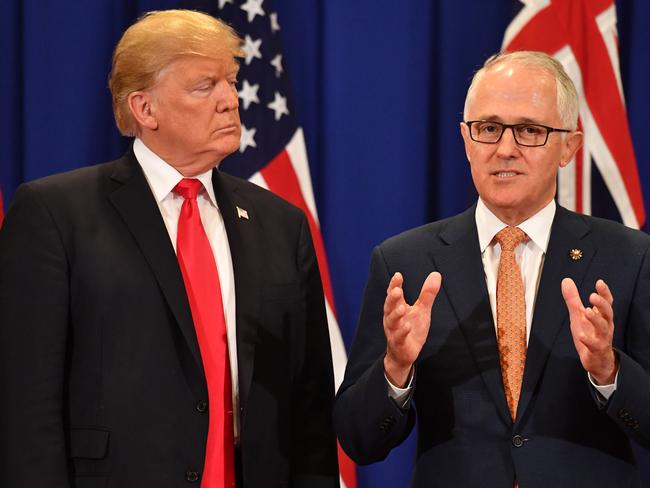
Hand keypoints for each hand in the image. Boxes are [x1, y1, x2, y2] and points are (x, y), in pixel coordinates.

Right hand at [383, 271, 441, 386]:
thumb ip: (427, 294)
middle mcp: (392, 318)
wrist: (404, 354)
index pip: (394, 294)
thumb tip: (436, 274)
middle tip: (397, 290)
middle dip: (392, 298)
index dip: (394, 285)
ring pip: (391, 321)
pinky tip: (408, 326)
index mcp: (397, 308)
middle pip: (389, 306)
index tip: (398, 275)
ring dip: (395, 315)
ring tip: (402, 308)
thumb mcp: (422, 310)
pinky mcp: (398, 343)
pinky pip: (399, 337)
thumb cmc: (412, 328)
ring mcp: (394, 331)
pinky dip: (402, 332)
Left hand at [561, 278, 617, 384]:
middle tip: (592, 296)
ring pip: (603, 328)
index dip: (604, 292)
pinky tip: (581, 336)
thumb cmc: (590, 334)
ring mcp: (602, 338)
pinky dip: (588, 340)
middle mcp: (605, 325)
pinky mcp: (596, 350)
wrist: (597, 360)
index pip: (606, 302)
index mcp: (602, 316)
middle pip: (608, 313)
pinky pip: (594, 345)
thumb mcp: (579, 315)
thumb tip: (566, 280)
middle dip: (602, 304)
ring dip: (596, 320)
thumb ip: (573, 299)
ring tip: (587, 312)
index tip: (599, 282)